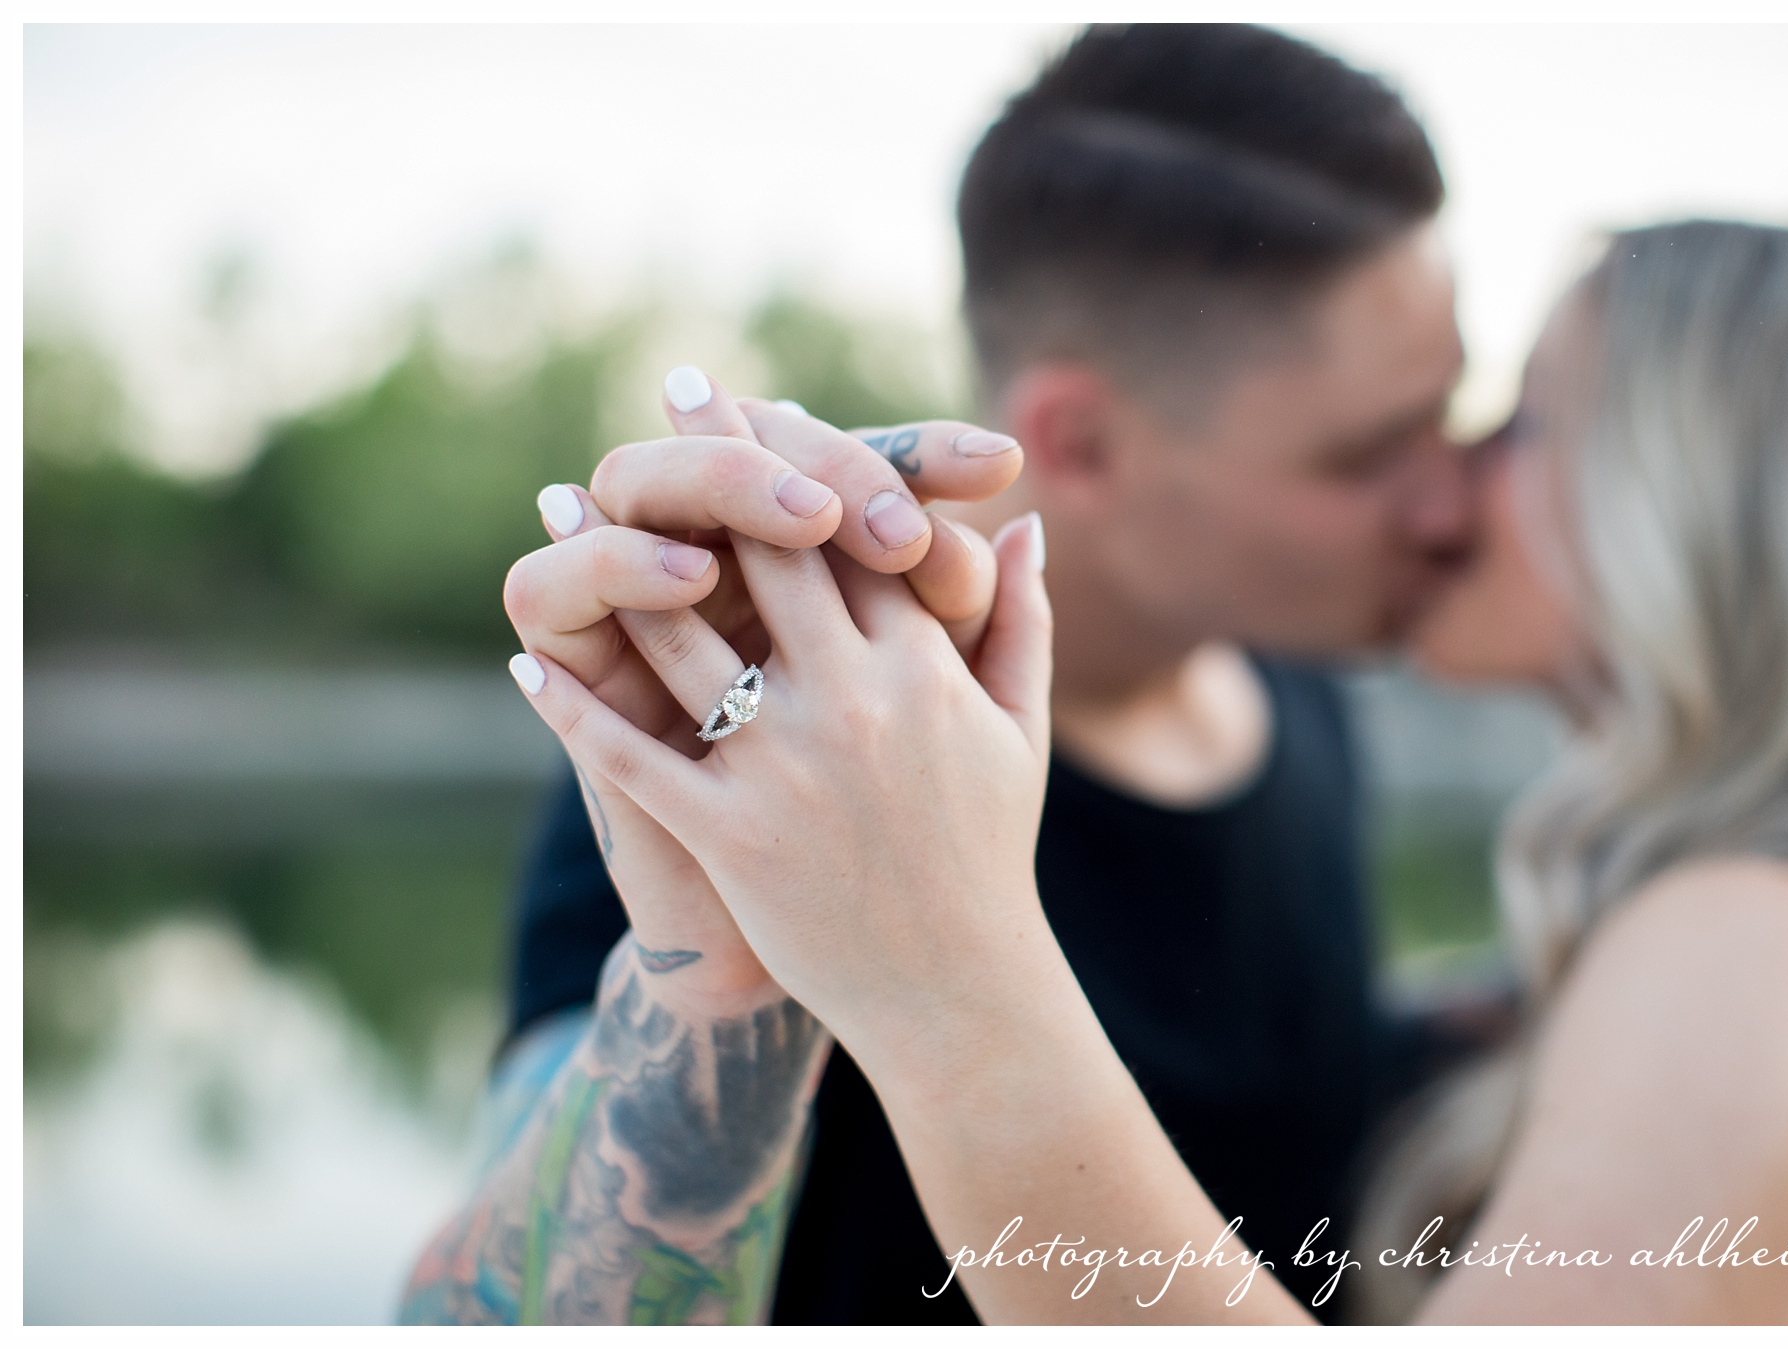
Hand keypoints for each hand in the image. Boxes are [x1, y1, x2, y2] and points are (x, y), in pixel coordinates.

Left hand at [507, 385, 1055, 1068]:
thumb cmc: (990, 852)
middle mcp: (852, 700)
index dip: (803, 454)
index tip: (759, 398)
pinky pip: (634, 754)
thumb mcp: (1019, 730)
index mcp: (923, 667)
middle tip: (671, 390)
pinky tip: (529, 663)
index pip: (855, 532)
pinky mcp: (731, 833)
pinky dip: (574, 707)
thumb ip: (1020, 622)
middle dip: (715, 459)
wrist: (959, 991)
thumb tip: (1025, 527)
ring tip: (566, 498)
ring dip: (615, 560)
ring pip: (683, 638)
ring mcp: (785, 766)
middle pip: (769, 552)